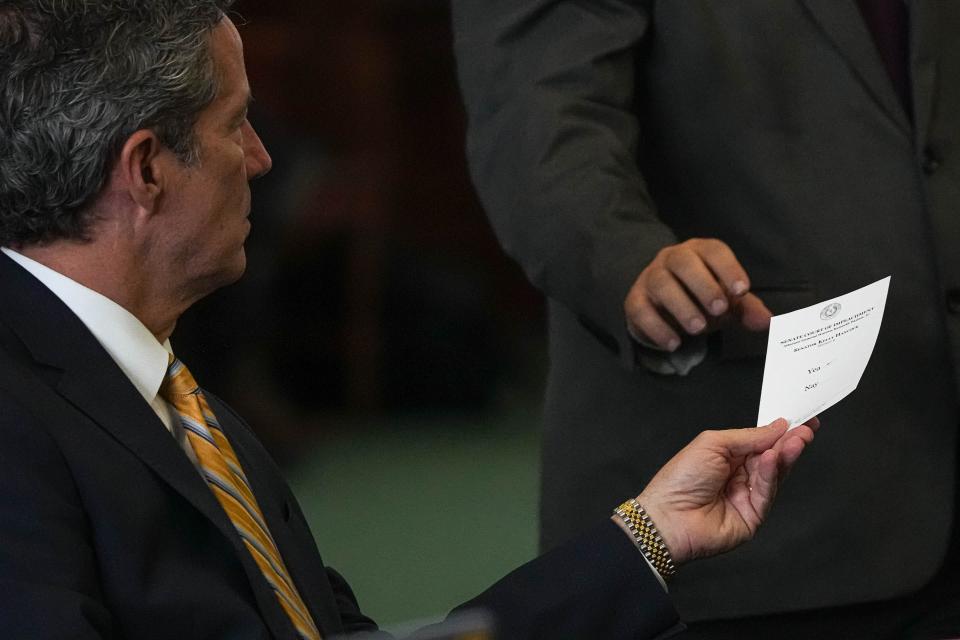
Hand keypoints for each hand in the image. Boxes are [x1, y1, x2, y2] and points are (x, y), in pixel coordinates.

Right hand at [624, 238, 771, 350]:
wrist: (663, 307)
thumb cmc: (701, 297)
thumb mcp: (727, 301)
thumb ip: (747, 309)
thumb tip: (767, 322)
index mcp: (699, 251)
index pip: (713, 250)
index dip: (728, 267)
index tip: (741, 290)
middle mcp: (672, 258)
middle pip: (683, 262)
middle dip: (703, 285)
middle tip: (719, 309)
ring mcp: (650, 278)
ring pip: (661, 283)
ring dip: (681, 306)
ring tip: (698, 329)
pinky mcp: (635, 300)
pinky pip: (641, 309)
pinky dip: (657, 327)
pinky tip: (674, 343)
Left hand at [632, 418, 818, 564]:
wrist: (667, 516)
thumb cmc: (679, 479)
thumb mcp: (713, 444)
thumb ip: (748, 436)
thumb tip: (776, 426)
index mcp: (727, 456)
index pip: (761, 442)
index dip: (780, 432)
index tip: (801, 419)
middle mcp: (739, 476)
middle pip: (772, 457)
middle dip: (789, 442)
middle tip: (806, 429)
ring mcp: (747, 497)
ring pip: (774, 474)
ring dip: (786, 455)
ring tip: (797, 439)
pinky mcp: (753, 516)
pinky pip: (767, 492)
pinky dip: (770, 474)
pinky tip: (772, 458)